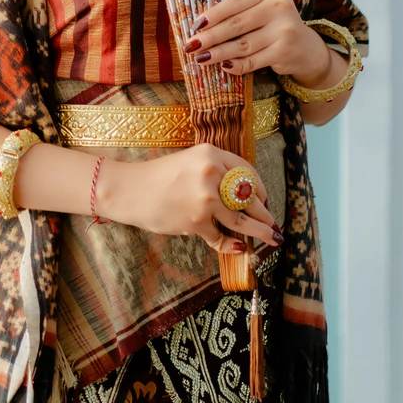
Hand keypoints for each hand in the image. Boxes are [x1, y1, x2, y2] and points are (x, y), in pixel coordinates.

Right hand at [102, 144, 280, 252]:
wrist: (130, 190)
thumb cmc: (158, 176)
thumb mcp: (189, 163)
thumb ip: (215, 173)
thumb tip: (246, 196)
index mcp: (210, 154)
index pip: (247, 172)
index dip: (260, 189)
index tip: (264, 201)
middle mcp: (211, 174)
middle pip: (248, 197)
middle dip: (264, 213)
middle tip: (272, 224)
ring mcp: (205, 199)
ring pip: (241, 220)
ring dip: (259, 232)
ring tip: (271, 238)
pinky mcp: (197, 221)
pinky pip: (220, 237)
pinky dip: (230, 245)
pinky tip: (239, 248)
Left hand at [182, 0, 334, 89]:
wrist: (306, 47)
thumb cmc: (273, 24)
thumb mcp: (261, 9)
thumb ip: (239, 12)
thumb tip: (200, 25)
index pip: (236, 2)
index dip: (213, 15)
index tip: (195, 25)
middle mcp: (280, 7)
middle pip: (237, 24)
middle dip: (210, 36)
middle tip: (191, 45)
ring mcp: (284, 30)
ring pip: (242, 44)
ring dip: (218, 53)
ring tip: (200, 58)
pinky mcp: (284, 52)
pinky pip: (253, 61)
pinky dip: (236, 65)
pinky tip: (223, 66)